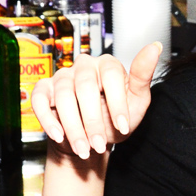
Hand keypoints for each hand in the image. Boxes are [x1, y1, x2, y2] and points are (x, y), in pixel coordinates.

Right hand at [31, 42, 161, 159]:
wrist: (94, 138)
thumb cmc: (116, 117)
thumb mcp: (137, 100)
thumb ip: (143, 76)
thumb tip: (156, 46)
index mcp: (108, 65)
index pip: (111, 76)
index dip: (117, 104)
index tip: (123, 127)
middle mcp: (84, 66)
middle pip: (85, 87)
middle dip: (93, 121)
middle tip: (99, 144)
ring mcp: (63, 76)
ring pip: (63, 97)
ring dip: (73, 127)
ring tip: (83, 148)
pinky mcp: (44, 90)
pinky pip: (39, 100)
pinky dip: (47, 119)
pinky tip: (59, 135)